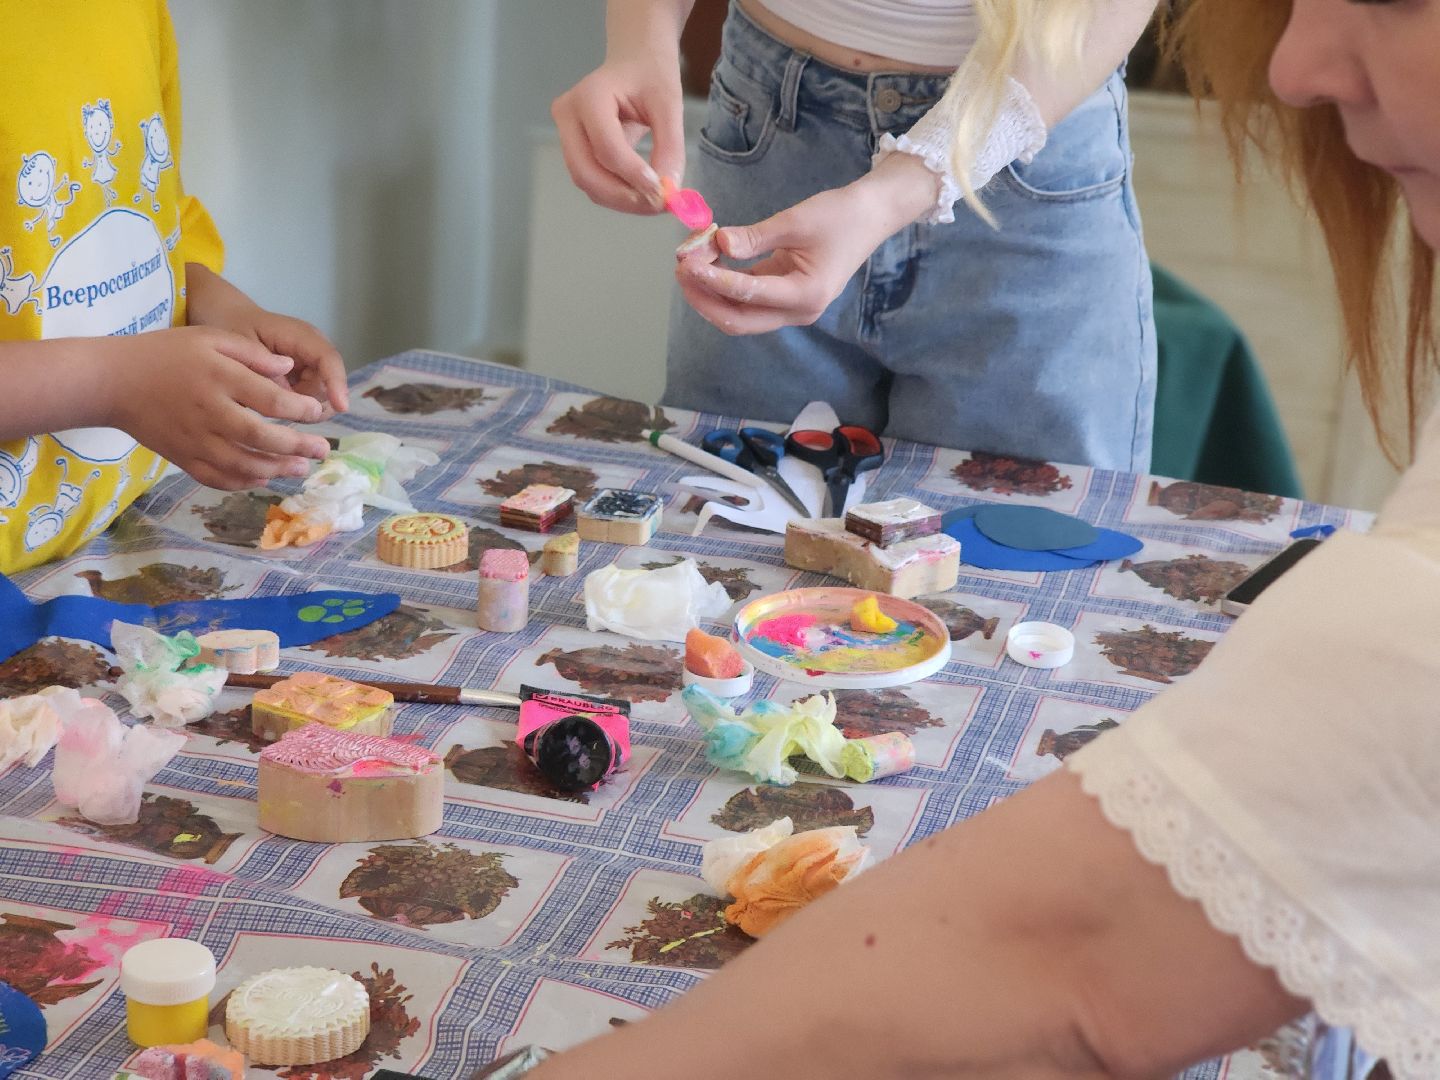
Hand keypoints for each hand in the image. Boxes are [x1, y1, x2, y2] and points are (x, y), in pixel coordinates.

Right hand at [104, 326, 331, 490]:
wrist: (111, 382)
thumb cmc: (165, 353)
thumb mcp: (209, 338)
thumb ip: (251, 353)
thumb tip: (289, 368)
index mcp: (219, 377)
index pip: (270, 400)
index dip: (300, 411)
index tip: (317, 414)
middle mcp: (209, 411)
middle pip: (260, 436)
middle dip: (297, 447)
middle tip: (323, 450)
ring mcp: (194, 439)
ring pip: (242, 463)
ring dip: (276, 469)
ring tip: (301, 468)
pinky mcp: (181, 457)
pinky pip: (217, 477)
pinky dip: (242, 481)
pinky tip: (262, 477)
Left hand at [222, 305, 348, 416]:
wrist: (231, 321)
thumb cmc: (235, 329)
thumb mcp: (240, 348)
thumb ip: (262, 372)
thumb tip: (285, 399)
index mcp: (301, 336)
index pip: (328, 359)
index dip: (337, 382)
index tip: (341, 407)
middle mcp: (315, 351)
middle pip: (327, 385)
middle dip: (306, 402)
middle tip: (271, 403)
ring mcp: (313, 366)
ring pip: (321, 399)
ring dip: (298, 406)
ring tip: (267, 399)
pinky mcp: (308, 379)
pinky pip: (311, 402)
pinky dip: (295, 407)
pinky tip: (274, 401)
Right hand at [551, 54, 684, 213]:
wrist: (634, 63)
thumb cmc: (651, 76)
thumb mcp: (669, 105)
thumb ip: (670, 147)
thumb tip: (670, 191)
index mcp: (589, 96)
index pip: (607, 147)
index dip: (633, 174)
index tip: (663, 191)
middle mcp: (568, 115)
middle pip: (586, 172)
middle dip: (623, 196)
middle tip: (657, 205)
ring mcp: (564, 133)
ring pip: (586, 182)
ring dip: (620, 200)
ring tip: (653, 202)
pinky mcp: (572, 149)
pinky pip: (590, 180)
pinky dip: (616, 194)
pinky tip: (641, 193)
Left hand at [675, 155, 940, 334]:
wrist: (871, 217)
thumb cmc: (840, 215)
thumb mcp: (795, 220)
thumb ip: (753, 236)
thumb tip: (716, 243)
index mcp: (806, 295)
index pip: (748, 294)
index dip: (713, 280)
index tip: (686, 262)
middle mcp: (799, 312)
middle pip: (739, 320)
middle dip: (705, 298)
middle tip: (681, 269)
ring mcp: (792, 309)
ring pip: (741, 315)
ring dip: (712, 295)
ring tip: (688, 265)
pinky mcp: (785, 298)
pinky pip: (749, 301)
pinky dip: (726, 286)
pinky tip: (707, 265)